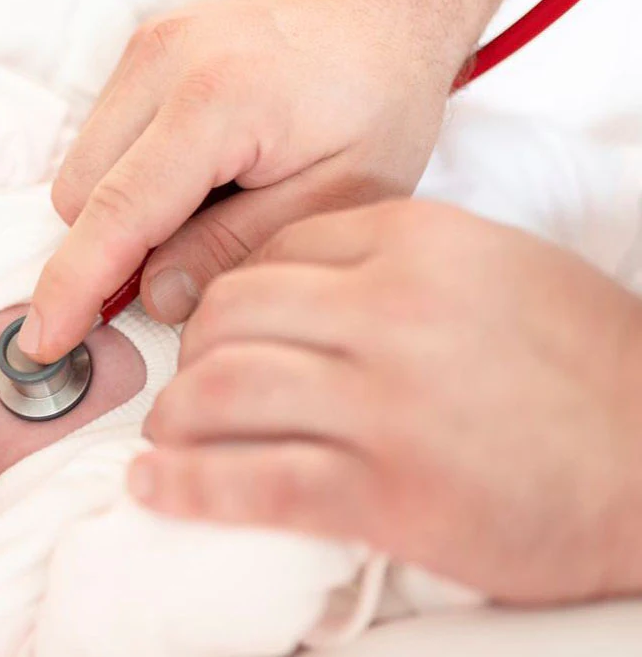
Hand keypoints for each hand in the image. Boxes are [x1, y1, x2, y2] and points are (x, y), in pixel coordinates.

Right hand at [20, 0, 514, 362]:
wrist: (383, 4)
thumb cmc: (377, 94)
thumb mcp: (338, 195)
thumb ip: (237, 251)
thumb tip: (155, 298)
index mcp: (218, 101)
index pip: (117, 212)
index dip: (73, 288)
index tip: (42, 342)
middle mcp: (163, 63)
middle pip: (80, 196)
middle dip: (112, 251)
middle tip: (188, 265)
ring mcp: (145, 49)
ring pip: (82, 169)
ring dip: (122, 213)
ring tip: (208, 208)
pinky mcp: (141, 50)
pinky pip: (102, 137)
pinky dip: (131, 176)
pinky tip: (198, 175)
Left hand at [133, 200, 641, 604]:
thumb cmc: (585, 368)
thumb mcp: (498, 271)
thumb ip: (398, 264)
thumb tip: (298, 283)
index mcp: (418, 243)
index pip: (274, 250)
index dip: (228, 291)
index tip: (218, 326)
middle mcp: (392, 311)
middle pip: (232, 314)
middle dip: (191, 351)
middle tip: (189, 382)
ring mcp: (385, 403)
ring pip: (224, 390)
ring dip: (176, 417)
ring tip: (168, 435)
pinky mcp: (386, 493)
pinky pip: (252, 481)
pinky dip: (187, 487)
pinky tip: (154, 488)